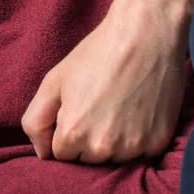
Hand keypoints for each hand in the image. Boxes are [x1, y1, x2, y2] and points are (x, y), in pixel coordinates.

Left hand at [22, 0, 193, 163]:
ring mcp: (133, 147)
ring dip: (114, 141)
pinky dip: (138, 137)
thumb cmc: (97, 54)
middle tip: (101, 104)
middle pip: (88, 160)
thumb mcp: (54, 81)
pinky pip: (140, 153)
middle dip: (89, 139)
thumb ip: (36, 122)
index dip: (68, 129)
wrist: (147, 33)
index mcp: (72, 134)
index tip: (80, 107)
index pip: (61, 154)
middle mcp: (102, 147)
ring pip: (114, 159)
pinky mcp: (157, 143)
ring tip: (120, 106)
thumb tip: (42, 154)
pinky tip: (138, 110)